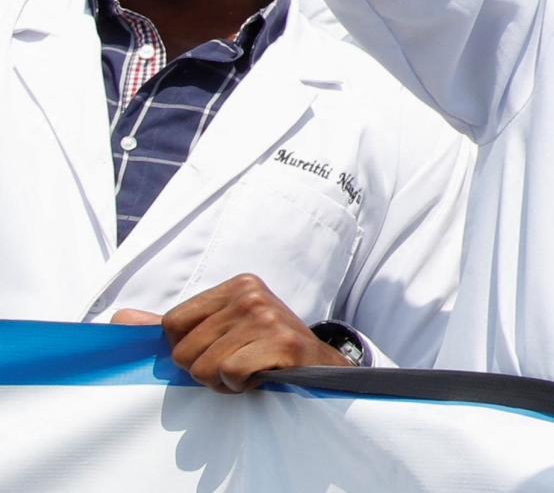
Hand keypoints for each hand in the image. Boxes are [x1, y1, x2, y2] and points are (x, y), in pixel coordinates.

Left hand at [113, 274, 347, 393]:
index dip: (187, 346)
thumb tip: (119, 320)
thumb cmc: (261, 347)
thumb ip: (172, 326)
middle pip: (183, 350)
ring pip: (203, 367)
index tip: (217, 347)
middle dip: (203, 368)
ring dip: (222, 380)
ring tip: (247, 369)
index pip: (171, 324)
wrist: (318, 364)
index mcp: (235, 285)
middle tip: (235, 362)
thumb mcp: (219, 329)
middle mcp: (250, 295)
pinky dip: (239, 385)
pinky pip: (229, 374)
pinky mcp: (280, 342)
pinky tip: (258, 375)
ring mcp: (267, 317)